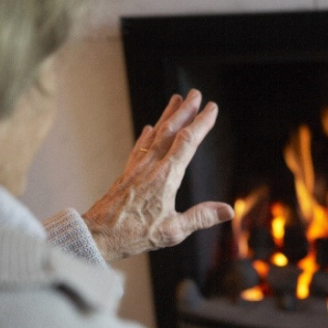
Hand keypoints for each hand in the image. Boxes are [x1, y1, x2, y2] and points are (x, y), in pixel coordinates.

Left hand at [83, 89, 233, 261]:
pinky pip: (139, 147)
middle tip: (196, 94)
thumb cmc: (135, 234)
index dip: (201, 123)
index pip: (188, 142)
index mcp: (166, 177)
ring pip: (155, 134)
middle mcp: (151, 166)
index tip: (211, 108)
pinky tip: (148, 128)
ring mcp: (137, 167)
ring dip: (167, 116)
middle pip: (171, 130)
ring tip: (176, 100)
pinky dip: (147, 135)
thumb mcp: (173, 231)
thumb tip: (228, 210)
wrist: (98, 234)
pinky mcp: (127, 173)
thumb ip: (201, 217)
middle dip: (185, 111)